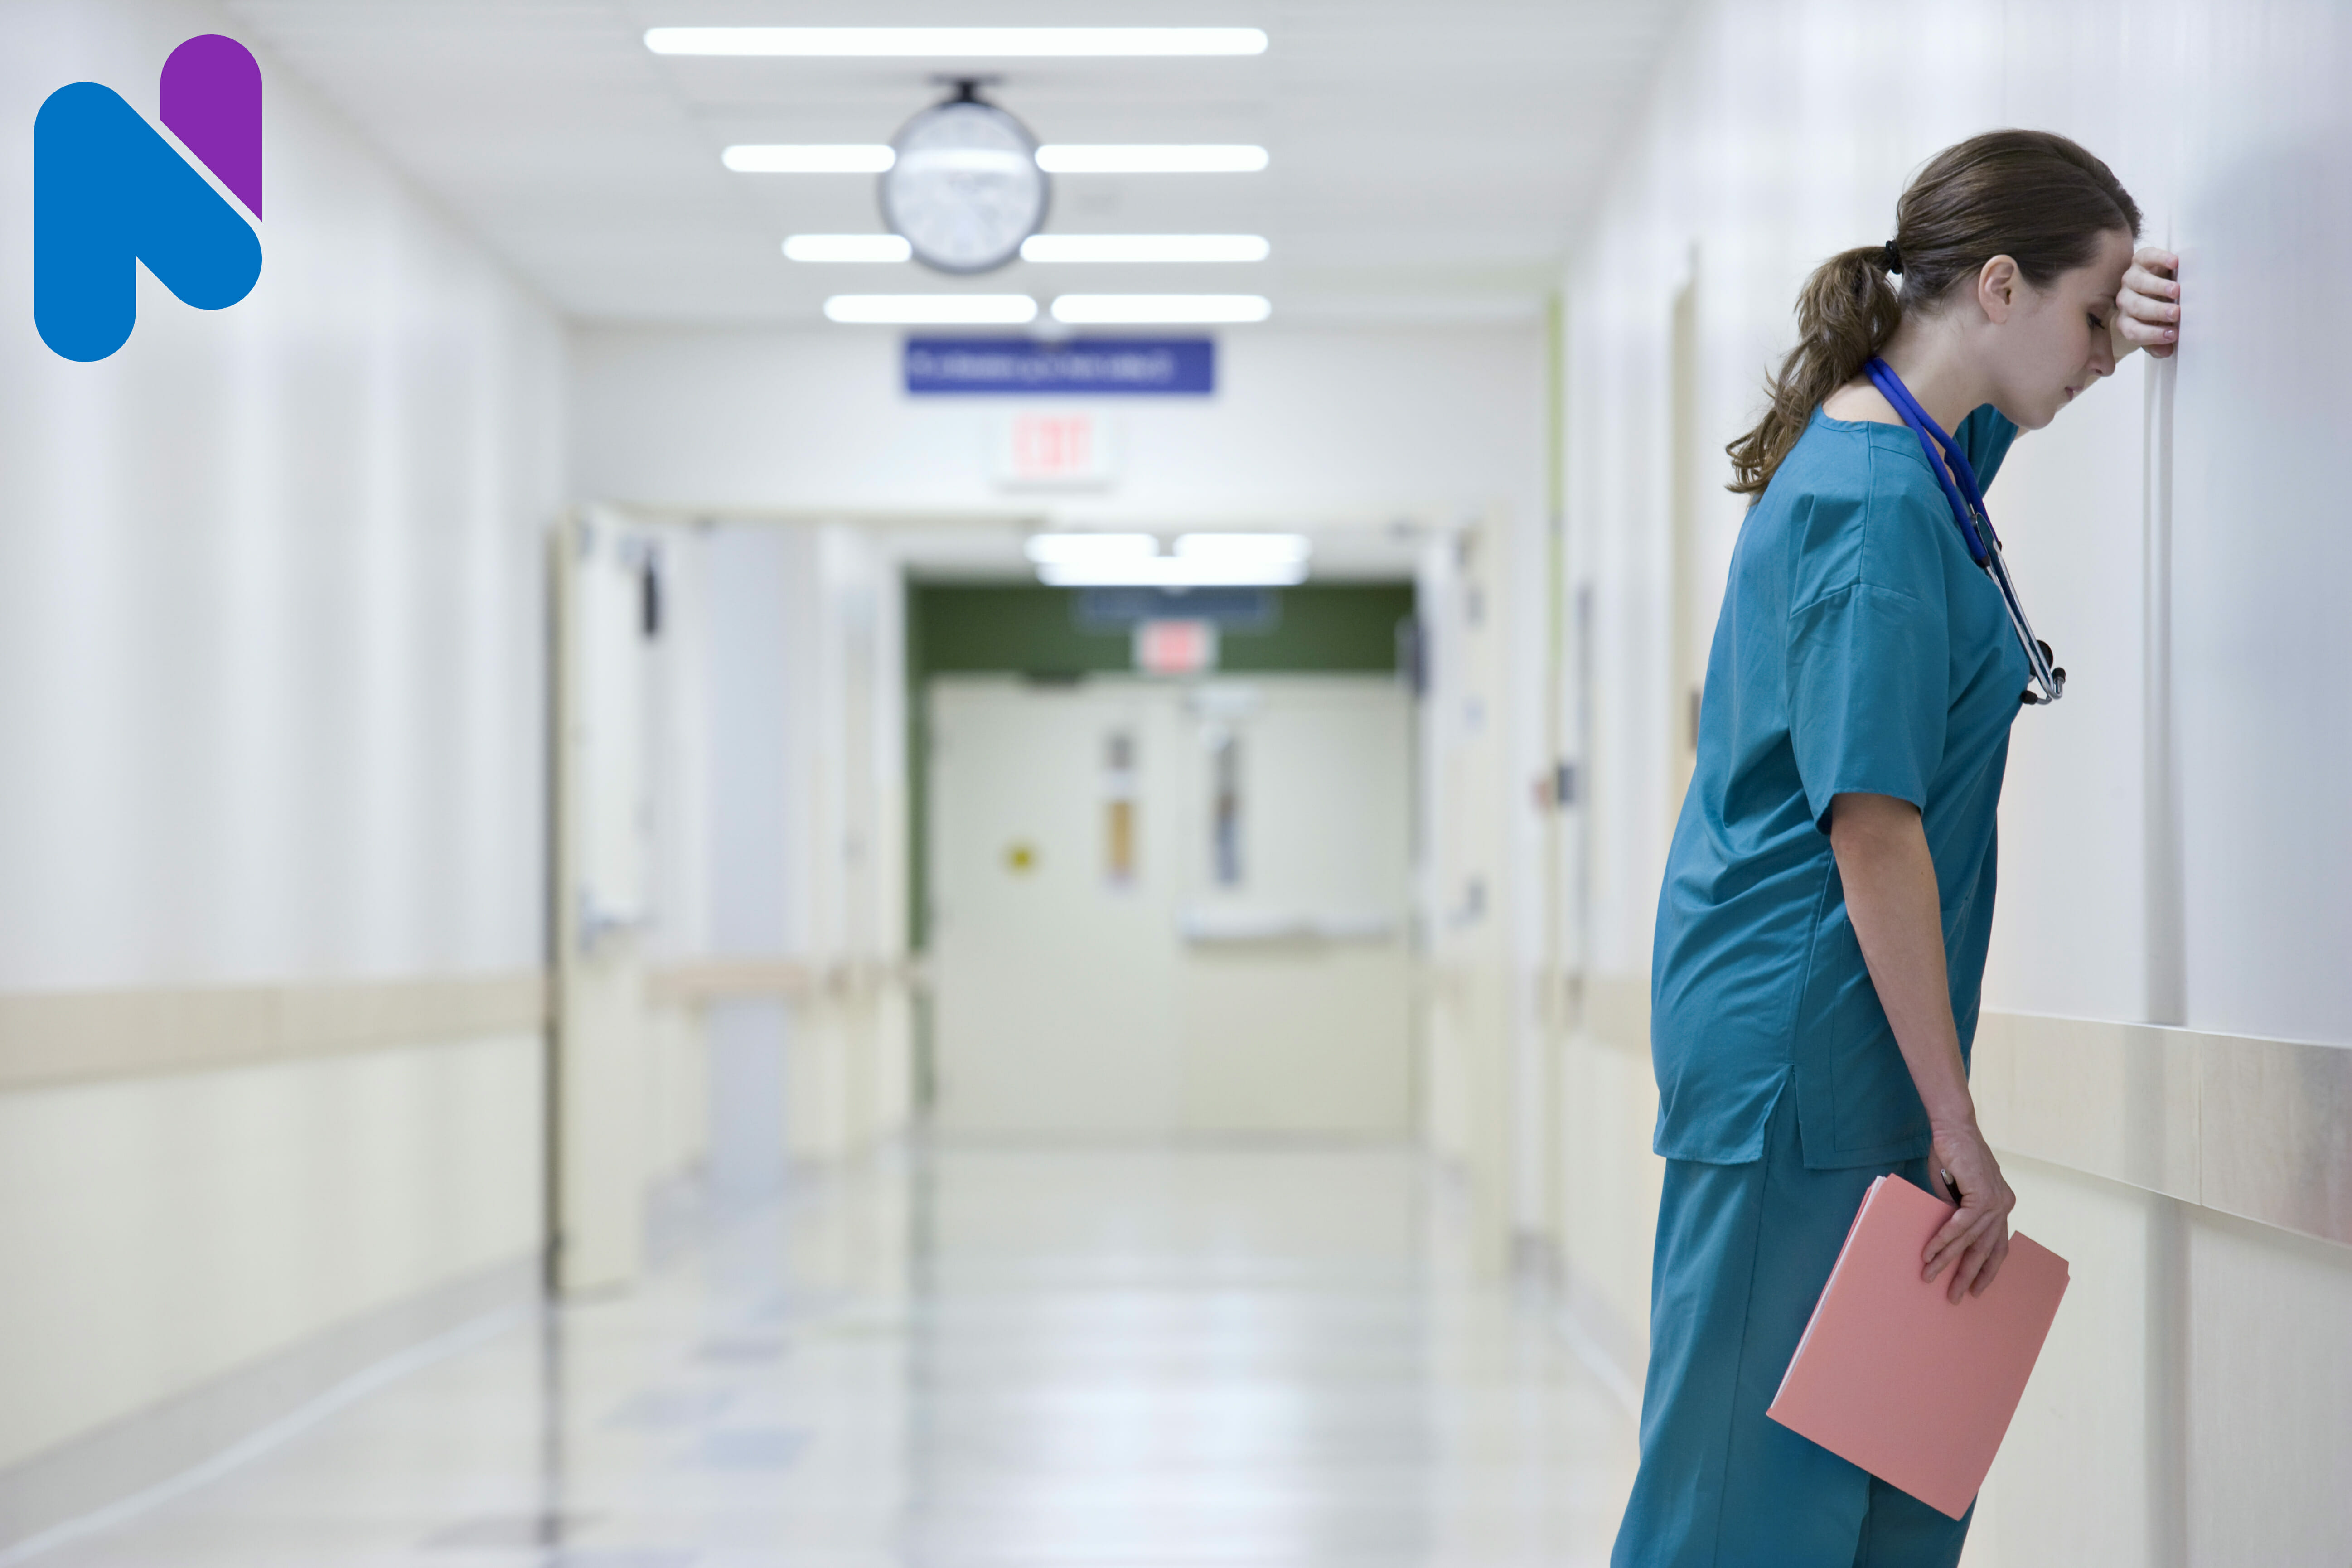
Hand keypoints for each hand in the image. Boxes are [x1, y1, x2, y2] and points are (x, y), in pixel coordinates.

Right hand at [1922, 1120, 2014, 1301]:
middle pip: (1986, 1250)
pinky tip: (1930, 1252)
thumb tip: (1947, 1239)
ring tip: (1930, 1275)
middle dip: (1968, 1275)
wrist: (1952, 1128)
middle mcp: (2004, 1206)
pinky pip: (1960, 1225)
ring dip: (1948, 1260)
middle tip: (1953, 1296)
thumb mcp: (1955, 1192)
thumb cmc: (1951, 1156)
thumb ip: (1956, 1213)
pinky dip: (1944, 1240)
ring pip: (1970, 1240)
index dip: (1987, 1270)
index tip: (1975, 1290)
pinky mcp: (1981, 1195)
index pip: (1997, 1246)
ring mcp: (1995, 1201)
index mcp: (2001, 1206)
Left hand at [2113, 246, 2180, 359]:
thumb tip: (2167, 351)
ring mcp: (2130, 278)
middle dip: (2155, 311)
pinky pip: (2147, 257)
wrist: (2163, 281)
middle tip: (2175, 313)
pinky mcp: (2140, 259)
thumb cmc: (2161, 309)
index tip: (2172, 335)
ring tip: (2176, 291)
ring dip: (2157, 287)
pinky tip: (2175, 263)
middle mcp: (2125, 300)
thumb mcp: (2160, 327)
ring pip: (2138, 283)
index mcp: (2127, 319)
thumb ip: (2159, 341)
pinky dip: (2161, 258)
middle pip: (2135, 307)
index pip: (2133, 331)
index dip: (2151, 335)